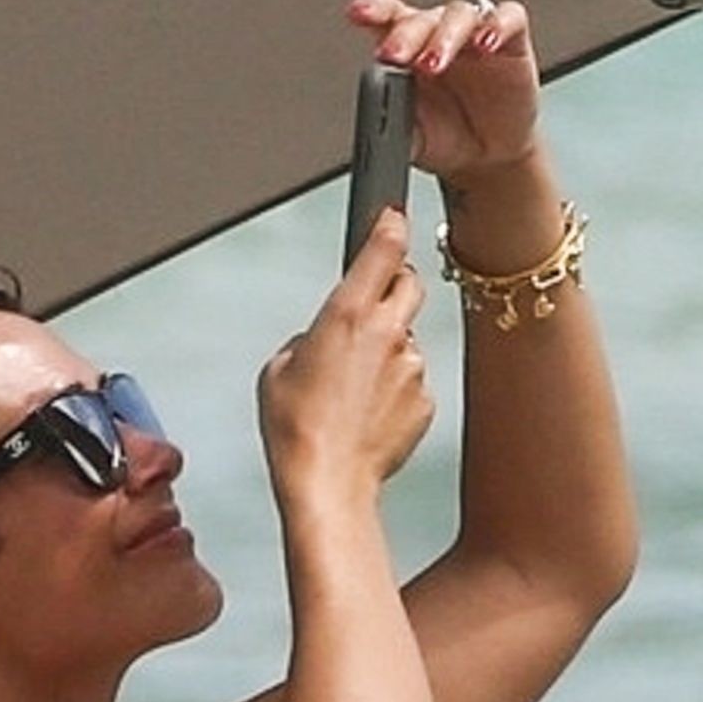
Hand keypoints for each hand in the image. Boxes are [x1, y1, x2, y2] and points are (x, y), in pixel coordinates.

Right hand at [259, 208, 432, 509]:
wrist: (327, 484)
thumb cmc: (295, 431)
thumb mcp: (278, 370)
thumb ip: (307, 339)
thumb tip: (323, 340)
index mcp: (348, 313)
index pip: (384, 245)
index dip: (390, 225)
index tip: (392, 217)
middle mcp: (388, 333)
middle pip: (410, 282)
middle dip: (394, 286)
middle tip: (372, 306)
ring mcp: (411, 368)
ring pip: (408, 341)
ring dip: (389, 352)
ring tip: (354, 391)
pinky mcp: (425, 402)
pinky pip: (413, 384)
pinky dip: (396, 393)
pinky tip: (367, 416)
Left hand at [345, 0, 539, 185]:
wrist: (486, 157)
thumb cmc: (445, 138)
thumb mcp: (414, 140)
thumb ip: (395, 127)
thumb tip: (378, 126)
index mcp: (408, 51)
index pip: (388, 18)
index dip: (374, 10)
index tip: (358, 13)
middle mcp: (438, 34)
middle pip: (420, 18)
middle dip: (406, 35)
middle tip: (395, 56)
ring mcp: (473, 34)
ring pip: (459, 14)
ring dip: (445, 36)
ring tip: (435, 62)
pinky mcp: (512, 39)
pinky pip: (508, 18)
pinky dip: (498, 24)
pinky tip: (486, 43)